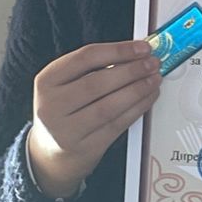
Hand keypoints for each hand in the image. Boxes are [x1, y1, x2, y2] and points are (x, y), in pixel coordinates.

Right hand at [27, 40, 161, 198]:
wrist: (51, 153)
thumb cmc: (65, 110)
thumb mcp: (66, 84)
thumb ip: (95, 67)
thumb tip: (136, 54)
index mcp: (47, 80)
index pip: (86, 58)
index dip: (118, 50)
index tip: (141, 47)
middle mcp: (52, 105)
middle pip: (97, 82)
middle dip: (131, 71)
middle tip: (152, 63)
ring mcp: (66, 129)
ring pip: (109, 106)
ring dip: (138, 90)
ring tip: (154, 79)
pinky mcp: (85, 147)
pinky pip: (117, 124)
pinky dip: (137, 109)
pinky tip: (148, 97)